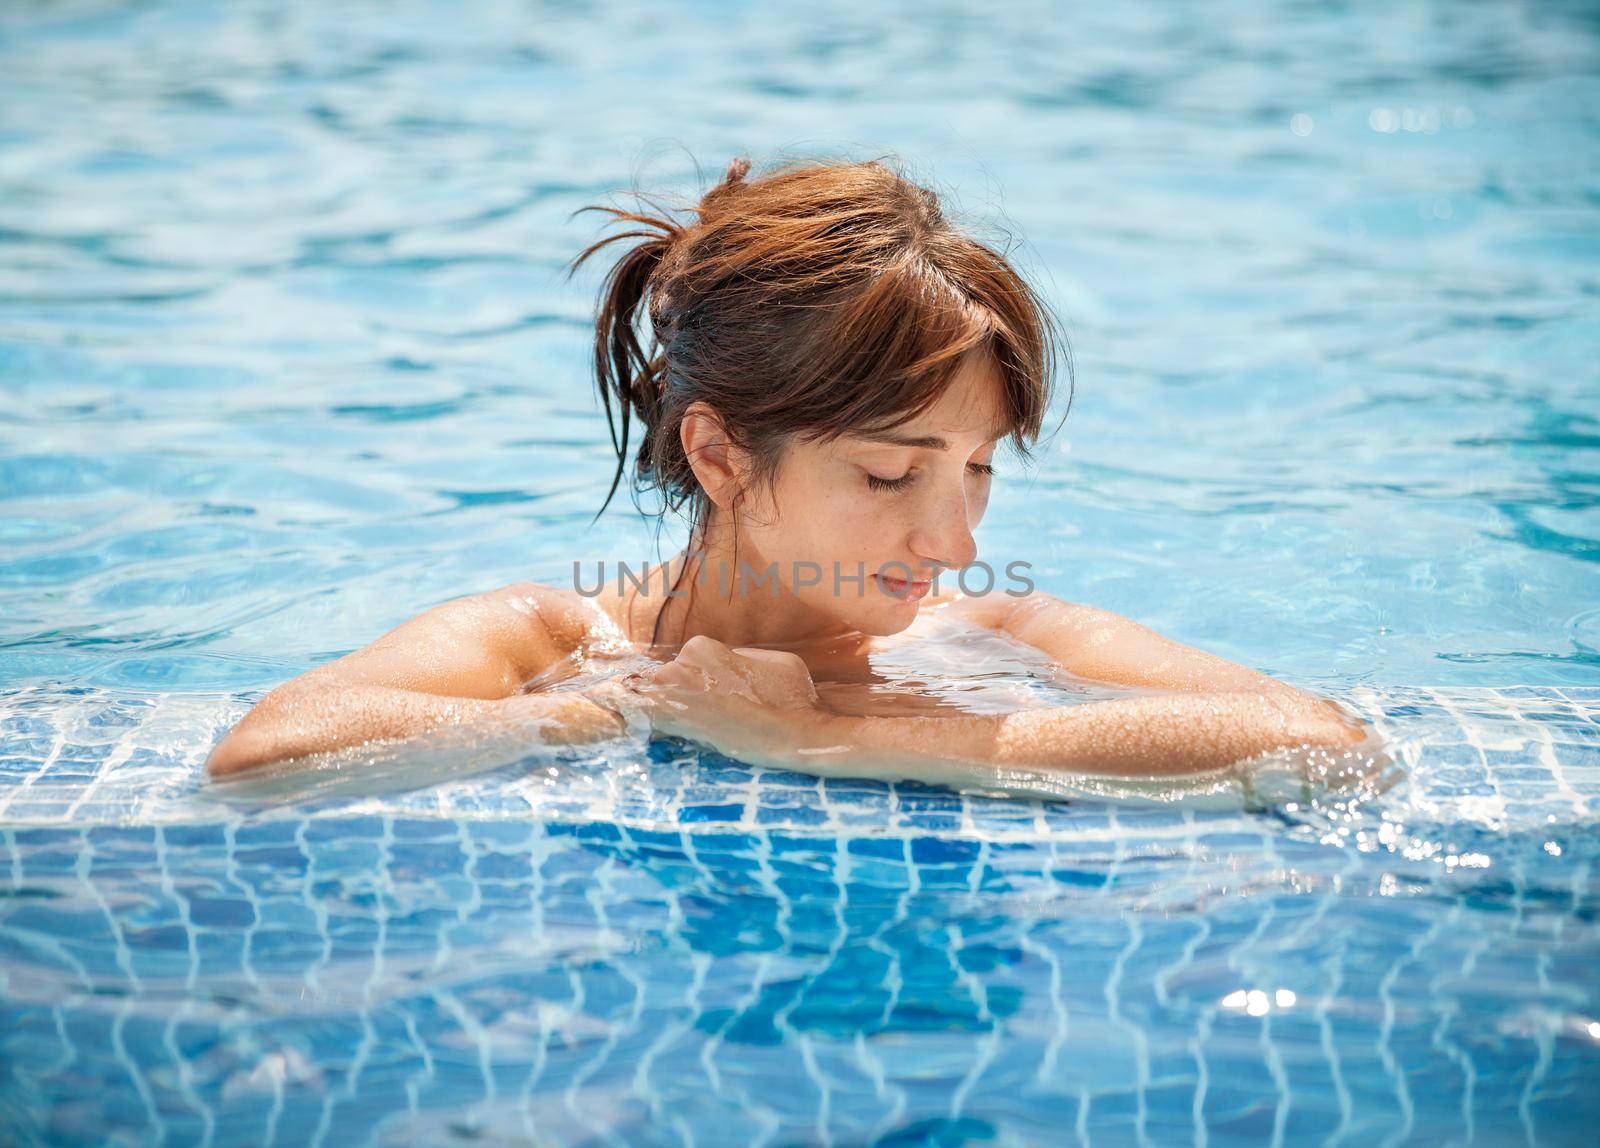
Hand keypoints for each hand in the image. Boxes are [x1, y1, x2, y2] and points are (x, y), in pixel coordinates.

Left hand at [619, 634, 824, 766]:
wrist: (790, 735)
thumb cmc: (789, 697)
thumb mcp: (776, 661)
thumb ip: (744, 656)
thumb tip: (730, 661)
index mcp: (702, 647)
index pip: (689, 665)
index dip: (703, 684)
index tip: (717, 700)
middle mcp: (680, 665)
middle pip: (670, 682)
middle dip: (684, 698)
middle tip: (709, 718)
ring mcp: (670, 695)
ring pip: (655, 701)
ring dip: (666, 713)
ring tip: (691, 732)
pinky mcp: (667, 723)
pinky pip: (641, 722)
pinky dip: (645, 727)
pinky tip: (654, 735)